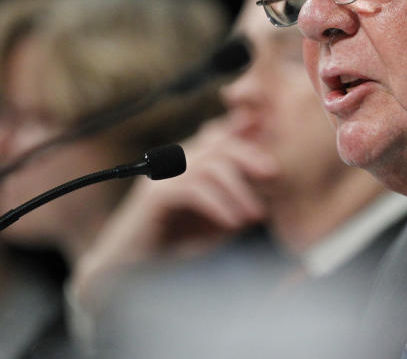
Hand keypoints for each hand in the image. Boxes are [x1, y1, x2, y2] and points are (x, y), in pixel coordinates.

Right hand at [70, 117, 278, 308]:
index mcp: (191, 162)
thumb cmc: (177, 246)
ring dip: (238, 189)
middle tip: (274, 175)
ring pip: (208, 165)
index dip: (249, 138)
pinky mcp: (154, 196)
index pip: (222, 135)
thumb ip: (241, 200)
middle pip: (218, 142)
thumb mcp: (220, 221)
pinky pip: (192, 189)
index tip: (275, 157)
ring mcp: (163, 176)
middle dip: (250, 154)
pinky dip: (218, 205)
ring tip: (255, 215)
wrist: (131, 272)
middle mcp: (176, 163)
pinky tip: (233, 223)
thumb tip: (272, 186)